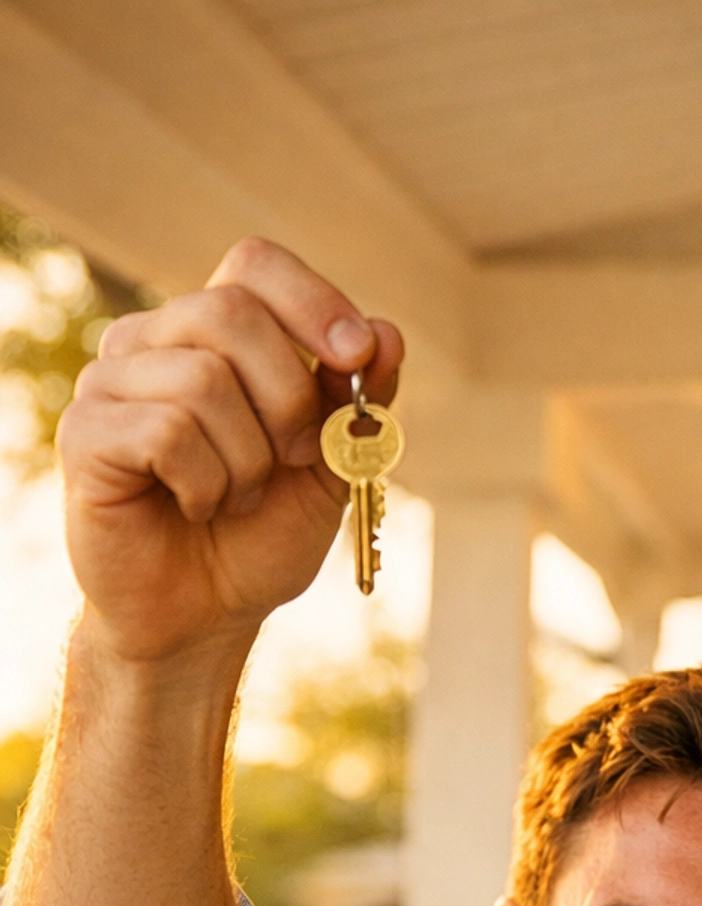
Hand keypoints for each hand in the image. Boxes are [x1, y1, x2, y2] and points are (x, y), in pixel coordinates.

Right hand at [56, 238, 402, 663]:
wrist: (207, 617)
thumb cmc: (259, 538)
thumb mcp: (330, 468)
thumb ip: (355, 403)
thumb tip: (388, 333)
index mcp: (214, 336)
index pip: (254, 265)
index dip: (312, 301)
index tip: (357, 356)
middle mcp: (154, 342)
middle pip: (230, 310)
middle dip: (288, 397)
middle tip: (292, 460)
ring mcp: (112, 382)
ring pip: (203, 378)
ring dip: (247, 460)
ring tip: (236, 497)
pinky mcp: (86, 434)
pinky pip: (167, 430)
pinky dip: (205, 484)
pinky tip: (195, 507)